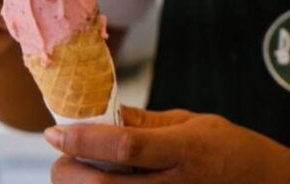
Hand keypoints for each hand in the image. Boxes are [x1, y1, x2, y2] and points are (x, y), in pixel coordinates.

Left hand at [44, 106, 289, 183]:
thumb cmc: (235, 153)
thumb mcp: (194, 123)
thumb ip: (146, 122)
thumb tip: (102, 113)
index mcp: (184, 152)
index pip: (122, 148)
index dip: (81, 139)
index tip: (54, 131)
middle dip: (68, 171)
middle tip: (62, 155)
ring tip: (82, 171)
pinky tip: (107, 183)